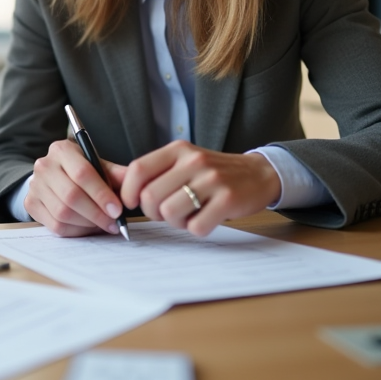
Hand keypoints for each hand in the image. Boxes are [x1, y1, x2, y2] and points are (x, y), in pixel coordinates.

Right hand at [24, 138, 127, 236]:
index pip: (82, 173)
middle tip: (113, 223)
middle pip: (71, 196)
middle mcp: (44, 165)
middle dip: (96, 213)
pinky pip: (55, 225)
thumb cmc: (81, 170)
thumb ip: (116, 174)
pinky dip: (76, 231)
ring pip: (63, 213)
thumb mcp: (98, 165)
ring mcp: (35, 186)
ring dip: (87, 224)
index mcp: (62, 150)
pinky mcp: (31, 204)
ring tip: (103, 225)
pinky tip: (88, 228)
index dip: (101, 194)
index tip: (117, 210)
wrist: (53, 175)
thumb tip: (136, 182)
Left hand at [119, 143, 281, 235]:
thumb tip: (122, 193)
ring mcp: (212, 180)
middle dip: (153, 213)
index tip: (131, 203)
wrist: (258, 173)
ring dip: (176, 222)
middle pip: (151, 197)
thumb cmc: (212, 173)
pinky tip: (205, 219)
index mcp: (178, 150)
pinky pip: (196, 226)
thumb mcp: (185, 162)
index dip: (128, 191)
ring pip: (170, 213)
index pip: (138, 169)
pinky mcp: (228, 199)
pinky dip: (197, 229)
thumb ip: (158, 172)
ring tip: (189, 215)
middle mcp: (193, 161)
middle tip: (166, 213)